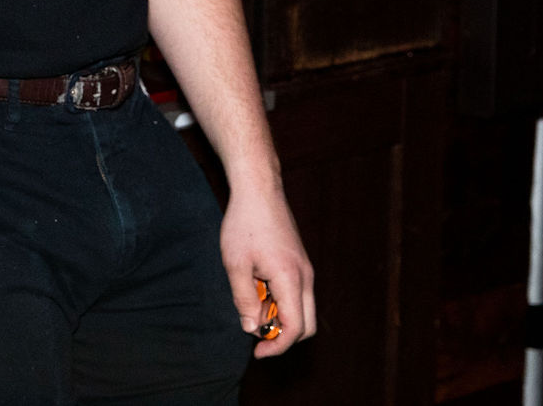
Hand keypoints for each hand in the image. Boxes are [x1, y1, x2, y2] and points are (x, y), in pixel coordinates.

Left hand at [220, 184, 315, 356]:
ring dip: (279, 314)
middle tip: (253, 328)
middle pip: (307, 325)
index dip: (277, 346)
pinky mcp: (300, 262)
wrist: (259, 189)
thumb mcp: (235, 264)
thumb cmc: (244, 224)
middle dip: (282, 334)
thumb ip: (244, 299)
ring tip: (250, 298)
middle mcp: (306, 277)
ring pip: (302, 309)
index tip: (257, 351)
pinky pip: (297, 293)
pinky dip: (280, 300)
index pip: (296, 328)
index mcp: (291, 279)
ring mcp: (305, 269)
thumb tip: (251, 328)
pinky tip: (256, 285)